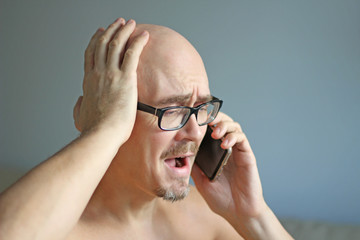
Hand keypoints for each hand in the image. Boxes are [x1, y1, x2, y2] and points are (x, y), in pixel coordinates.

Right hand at [73, 18, 148, 137]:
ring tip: (131, 24)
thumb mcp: (80, 115)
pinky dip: (138, 42)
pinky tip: (144, 35)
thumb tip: (80, 102)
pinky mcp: (126, 78)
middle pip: (103, 44)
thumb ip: (79, 106)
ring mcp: (111, 74)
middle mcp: (98, 73)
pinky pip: (132, 53)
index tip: (100, 32)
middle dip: (111, 30)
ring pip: (117, 44)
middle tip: (118, 23)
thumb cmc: (94, 129)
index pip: (91, 54)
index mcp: (89, 81)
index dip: (96, 40)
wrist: (102, 134)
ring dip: (124, 31)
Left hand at [191, 112, 266, 223]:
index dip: (202, 121)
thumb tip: (180, 152)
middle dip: (214, 116)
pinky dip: (233, 137)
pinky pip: (242, 139)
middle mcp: (226, 148)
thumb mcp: (200, 180)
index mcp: (214, 152)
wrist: (238, 212)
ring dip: (224, 125)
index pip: (209, 129)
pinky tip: (224, 144)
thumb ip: (194, 166)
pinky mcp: (247, 155)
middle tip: (205, 118)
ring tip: (215, 133)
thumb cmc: (220, 198)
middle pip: (222, 122)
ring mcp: (237, 150)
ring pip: (233, 126)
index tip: (191, 117)